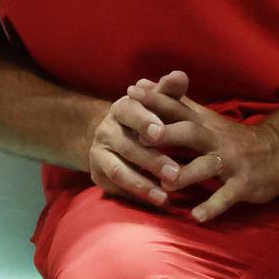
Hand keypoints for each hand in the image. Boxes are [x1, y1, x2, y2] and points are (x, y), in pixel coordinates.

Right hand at [85, 72, 188, 209]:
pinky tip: (155, 203)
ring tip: (165, 197)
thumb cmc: (148, 118)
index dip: (144, 121)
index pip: (130, 111)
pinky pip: (115, 188)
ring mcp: (99, 154)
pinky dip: (134, 197)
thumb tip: (180, 75)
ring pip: (118, 171)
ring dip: (141, 185)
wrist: (116, 137)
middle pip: (127, 146)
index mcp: (122, 108)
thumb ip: (170, 91)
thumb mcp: (158, 103)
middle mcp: (106, 130)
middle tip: (175, 174)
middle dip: (151, 161)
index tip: (160, 131)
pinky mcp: (98, 175)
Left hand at [127, 72, 278, 222]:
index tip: (130, 92)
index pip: (178, 107)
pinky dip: (212, 207)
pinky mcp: (244, 184)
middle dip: (168, 133)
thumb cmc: (232, 138)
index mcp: (204, 123)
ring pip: (207, 166)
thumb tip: (142, 82)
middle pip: (191, 132)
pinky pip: (227, 196)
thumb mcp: (206, 118)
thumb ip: (175, 103)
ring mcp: (231, 162)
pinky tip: (196, 216)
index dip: (155, 99)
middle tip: (143, 136)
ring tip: (165, 184)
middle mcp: (216, 139)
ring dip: (186, 174)